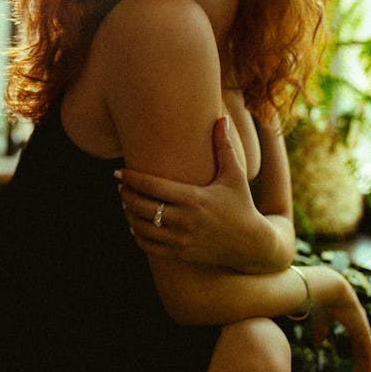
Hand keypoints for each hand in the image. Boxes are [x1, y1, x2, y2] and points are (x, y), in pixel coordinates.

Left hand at [116, 116, 263, 267]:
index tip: (119, 172)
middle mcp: (184, 220)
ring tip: (125, 203)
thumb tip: (221, 118)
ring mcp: (181, 240)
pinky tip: (135, 225)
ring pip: (142, 228)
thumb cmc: (242, 204)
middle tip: (121, 186)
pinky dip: (137, 235)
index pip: (152, 186)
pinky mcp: (181, 254)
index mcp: (193, 198)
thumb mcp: (235, 175)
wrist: (251, 244)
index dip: (131, 178)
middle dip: (126, 195)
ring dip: (129, 214)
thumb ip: (224, 146)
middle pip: (141, 207)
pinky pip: (149, 247)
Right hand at [307, 266, 370, 371]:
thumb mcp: (320, 319)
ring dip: (366, 370)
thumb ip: (321, 330)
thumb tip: (318, 342)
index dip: (356, 357)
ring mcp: (363, 330)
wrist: (328, 288)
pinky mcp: (364, 332)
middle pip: (363, 352)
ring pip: (369, 355)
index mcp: (352, 323)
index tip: (353, 369)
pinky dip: (370, 367)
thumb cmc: (322, 299)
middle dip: (361, 366)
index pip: (357, 344)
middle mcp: (360, 328)